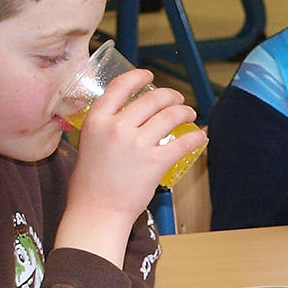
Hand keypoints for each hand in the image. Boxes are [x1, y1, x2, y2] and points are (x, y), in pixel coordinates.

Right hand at [60, 71, 205, 264]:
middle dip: (170, 96)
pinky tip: (199, 136)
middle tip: (177, 100)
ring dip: (185, 111)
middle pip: (152, 99)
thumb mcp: (87, 144)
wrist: (96, 212)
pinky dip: (195, 136)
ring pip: (170, 116)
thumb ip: (104, 127)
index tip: (149, 76)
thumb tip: (125, 116)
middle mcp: (116, 128)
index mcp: (96, 120)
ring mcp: (137, 144)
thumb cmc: (90, 184)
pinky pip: (182, 142)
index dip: (137, 77)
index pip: (119, 86)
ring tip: (189, 114)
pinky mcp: (155, 162)